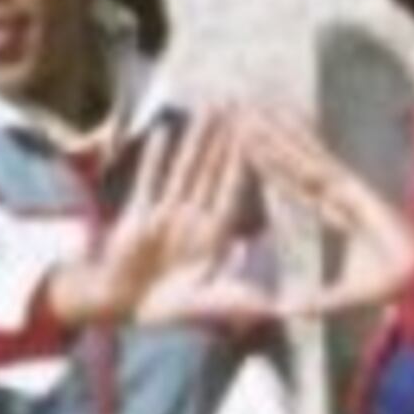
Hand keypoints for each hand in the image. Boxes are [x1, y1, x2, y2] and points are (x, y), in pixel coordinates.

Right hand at [51, 109, 278, 331]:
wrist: (127, 310)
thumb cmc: (171, 310)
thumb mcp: (218, 302)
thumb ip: (249, 299)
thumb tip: (286, 302)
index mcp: (215, 234)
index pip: (236, 190)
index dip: (249, 161)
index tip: (262, 133)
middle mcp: (193, 217)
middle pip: (213, 170)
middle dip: (227, 137)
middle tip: (240, 103)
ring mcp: (166, 213)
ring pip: (185, 168)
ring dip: (196, 139)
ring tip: (208, 107)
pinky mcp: (139, 215)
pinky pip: (149, 181)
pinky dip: (155, 159)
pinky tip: (162, 132)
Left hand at [232, 108, 413, 317]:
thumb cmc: (392, 285)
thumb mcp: (341, 297)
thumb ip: (314, 301)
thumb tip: (282, 311)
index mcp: (337, 214)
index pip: (297, 186)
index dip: (274, 167)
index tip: (250, 149)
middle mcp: (339, 194)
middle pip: (296, 162)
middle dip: (270, 139)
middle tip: (243, 114)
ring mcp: (345, 187)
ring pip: (303, 155)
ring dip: (276, 133)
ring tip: (251, 111)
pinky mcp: (352, 188)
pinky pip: (319, 162)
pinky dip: (299, 142)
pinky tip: (281, 121)